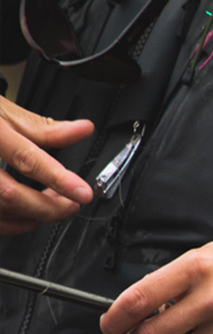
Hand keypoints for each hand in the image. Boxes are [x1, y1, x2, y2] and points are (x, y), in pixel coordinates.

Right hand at [0, 97, 93, 233]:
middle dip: (48, 206)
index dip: (59, 179)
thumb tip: (81, 130)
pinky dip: (9, 224)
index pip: (26, 158)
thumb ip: (40, 128)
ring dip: (30, 216)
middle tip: (72, 204)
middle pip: (9, 193)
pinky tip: (26, 220)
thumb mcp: (1, 110)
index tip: (83, 193)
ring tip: (53, 209)